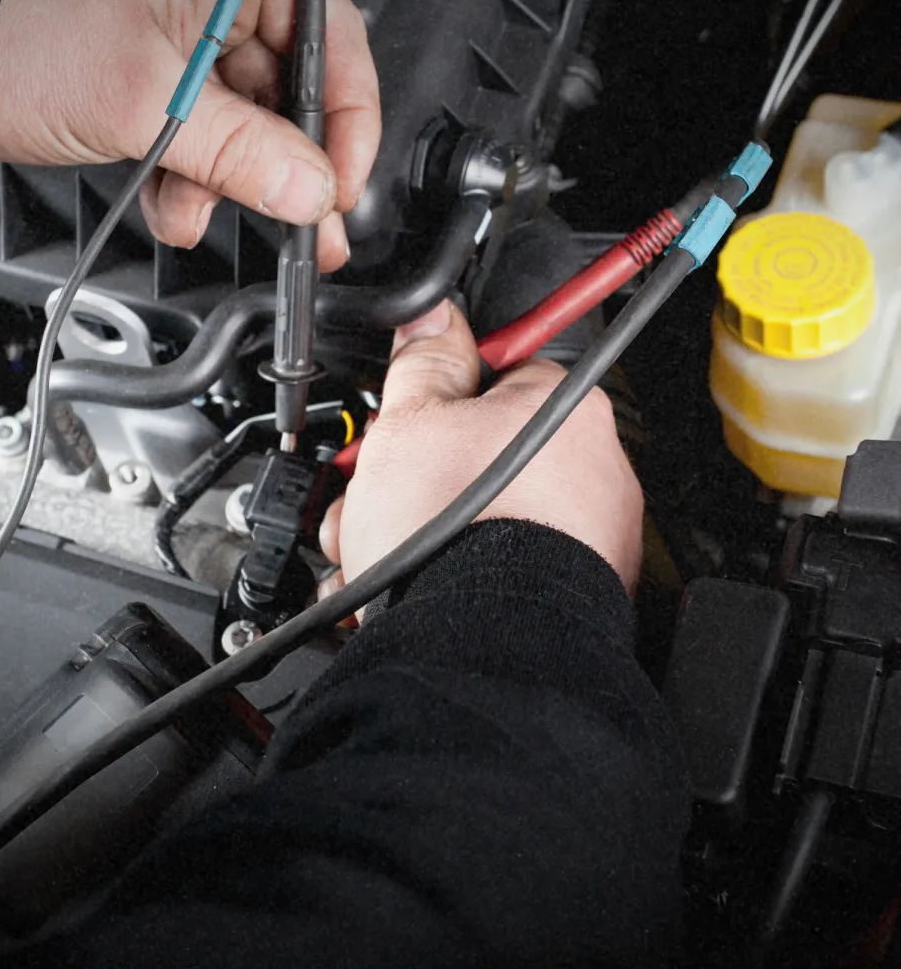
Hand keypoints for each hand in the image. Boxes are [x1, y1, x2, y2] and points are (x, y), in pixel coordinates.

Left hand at [0, 0, 379, 270]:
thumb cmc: (15, 29)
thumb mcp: (148, 102)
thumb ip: (242, 153)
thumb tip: (312, 190)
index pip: (332, 37)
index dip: (346, 122)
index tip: (340, 187)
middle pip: (289, 84)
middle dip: (281, 166)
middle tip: (305, 227)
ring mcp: (185, 16)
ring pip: (243, 115)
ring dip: (229, 177)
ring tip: (202, 215)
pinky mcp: (156, 56)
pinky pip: (202, 121)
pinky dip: (194, 169)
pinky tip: (178, 203)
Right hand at [320, 300, 643, 594]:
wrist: (477, 649)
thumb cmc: (456, 537)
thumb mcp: (410, 423)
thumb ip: (422, 362)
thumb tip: (432, 319)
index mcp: (565, 410)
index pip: (497, 376)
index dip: (436, 400)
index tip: (409, 421)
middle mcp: (594, 472)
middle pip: (480, 454)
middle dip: (414, 477)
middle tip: (374, 494)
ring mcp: (588, 541)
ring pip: (482, 518)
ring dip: (417, 532)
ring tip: (374, 553)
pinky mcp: (571, 598)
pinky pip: (499, 573)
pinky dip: (450, 578)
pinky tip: (404, 591)